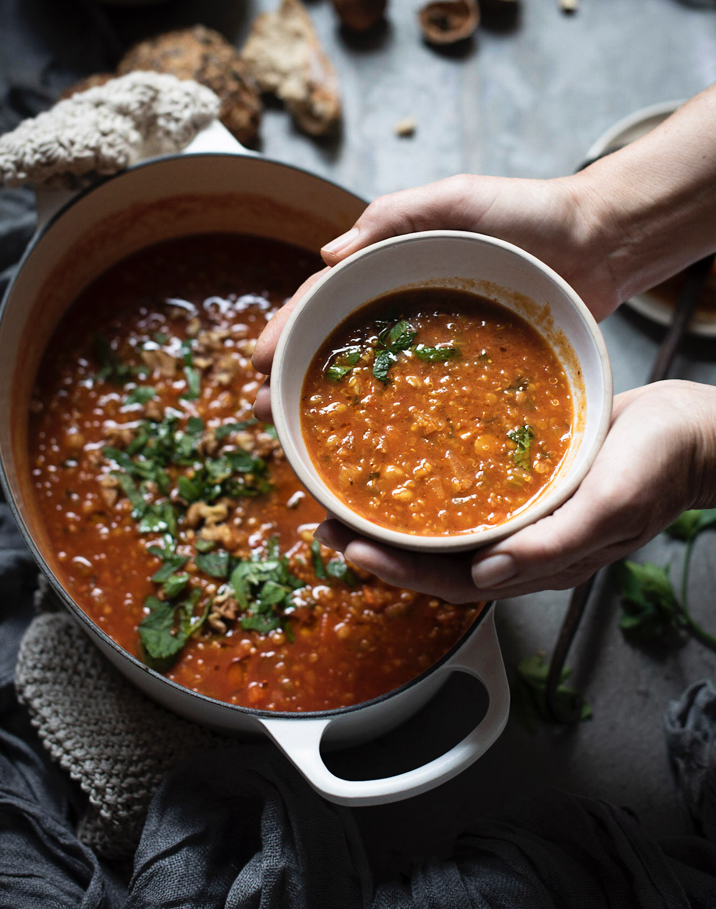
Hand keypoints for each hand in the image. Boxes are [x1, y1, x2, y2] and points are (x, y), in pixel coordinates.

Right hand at [253, 171, 615, 420]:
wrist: (603, 241)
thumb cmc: (530, 210)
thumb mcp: (458, 198)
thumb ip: (396, 216)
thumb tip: (328, 254)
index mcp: (392, 262)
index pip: (325, 296)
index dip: (288, 327)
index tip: (257, 361)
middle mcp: (407, 303)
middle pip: (339, 342)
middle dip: (297, 374)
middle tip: (267, 411)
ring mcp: (438, 338)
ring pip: (376, 375)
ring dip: (335, 403)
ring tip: (303, 437)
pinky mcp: (474, 367)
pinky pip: (428, 394)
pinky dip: (396, 418)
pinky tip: (377, 445)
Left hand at [312, 381, 715, 601]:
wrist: (692, 432)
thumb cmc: (659, 465)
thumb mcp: (612, 504)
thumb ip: (554, 545)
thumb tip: (487, 575)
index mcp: (537, 561)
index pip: (452, 581)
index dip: (396, 571)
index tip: (347, 547)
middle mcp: (521, 544)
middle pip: (435, 559)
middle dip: (378, 548)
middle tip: (325, 520)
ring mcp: (523, 514)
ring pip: (445, 528)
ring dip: (394, 518)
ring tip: (348, 497)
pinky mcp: (526, 481)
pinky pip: (466, 492)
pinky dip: (428, 487)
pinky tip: (405, 464)